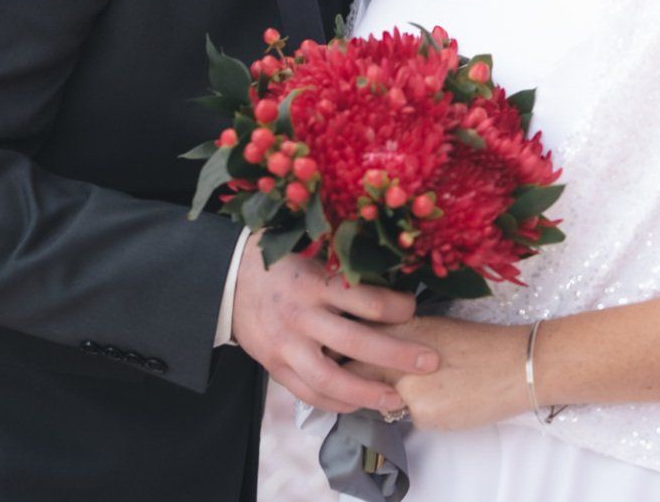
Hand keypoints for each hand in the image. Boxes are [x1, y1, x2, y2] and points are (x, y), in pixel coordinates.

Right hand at [231, 232, 438, 414]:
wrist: (229, 279)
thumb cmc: (283, 263)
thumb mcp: (315, 254)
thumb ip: (347, 271)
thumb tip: (396, 281)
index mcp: (315, 283)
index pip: (367, 299)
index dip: (398, 307)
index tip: (413, 308)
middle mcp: (301, 315)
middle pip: (356, 342)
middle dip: (397, 355)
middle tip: (430, 362)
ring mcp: (286, 345)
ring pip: (331, 378)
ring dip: (367, 393)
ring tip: (396, 400)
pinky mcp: (274, 366)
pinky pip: (307, 393)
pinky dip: (335, 403)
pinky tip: (358, 405)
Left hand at [346, 316, 527, 431]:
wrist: (519, 364)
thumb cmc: (482, 342)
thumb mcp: (435, 329)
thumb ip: (400, 340)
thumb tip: (377, 354)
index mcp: (398, 327)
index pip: (352, 343)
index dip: (351, 353)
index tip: (354, 357)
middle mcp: (393, 354)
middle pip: (355, 373)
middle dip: (360, 380)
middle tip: (382, 381)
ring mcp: (405, 386)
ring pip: (382, 400)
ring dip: (394, 399)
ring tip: (432, 389)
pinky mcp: (421, 414)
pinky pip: (409, 418)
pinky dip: (423, 413)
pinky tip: (449, 401)